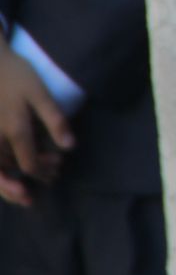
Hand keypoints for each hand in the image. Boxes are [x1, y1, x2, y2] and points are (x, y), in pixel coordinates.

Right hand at [0, 44, 73, 206]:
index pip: (29, 161)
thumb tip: (69, 146)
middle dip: (15, 190)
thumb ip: (54, 118)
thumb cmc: (15, 74)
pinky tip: (6, 171)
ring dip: (5, 181)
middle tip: (29, 200)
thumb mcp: (39, 92)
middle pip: (2, 174)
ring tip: (19, 191)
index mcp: (15, 128)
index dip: (42, 169)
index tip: (55, 170)